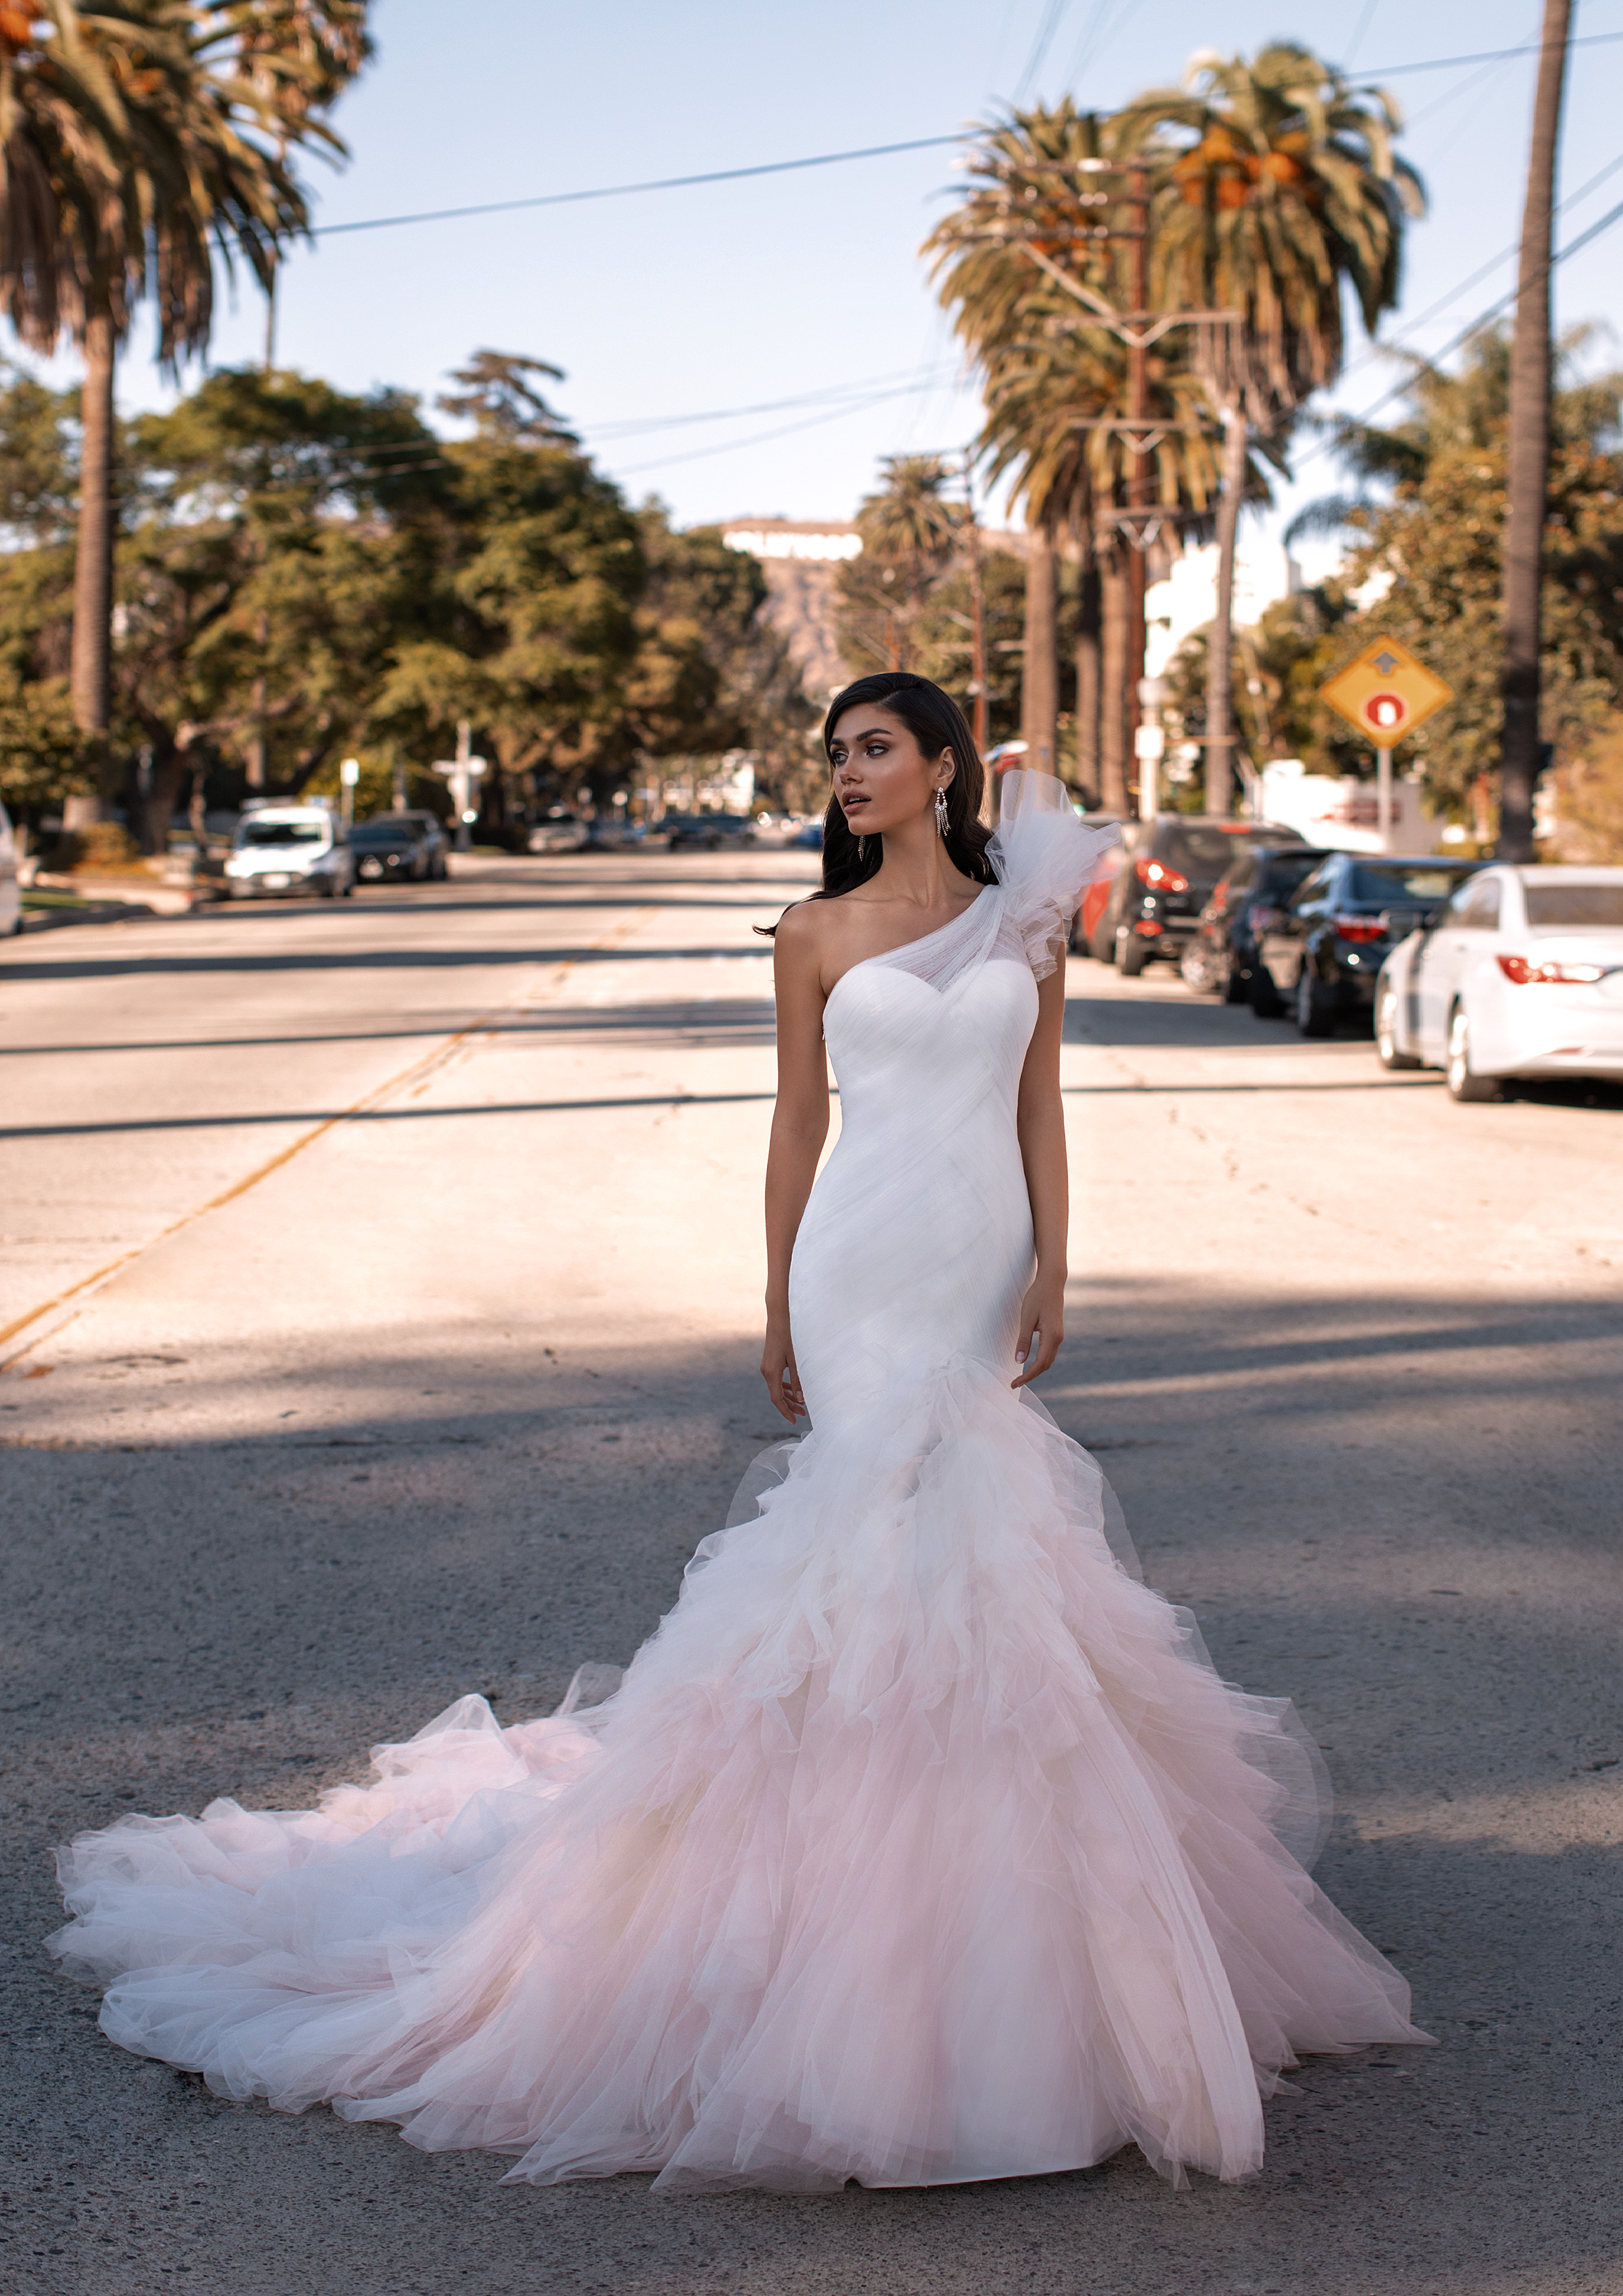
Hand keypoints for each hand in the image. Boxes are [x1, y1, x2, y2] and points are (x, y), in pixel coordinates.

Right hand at [760, 1314, 806, 1423]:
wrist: (779, 1319)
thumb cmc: (790, 1337)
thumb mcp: (797, 1360)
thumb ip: (798, 1380)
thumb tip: (801, 1399)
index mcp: (771, 1373)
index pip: (776, 1399)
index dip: (785, 1411)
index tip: (794, 1420)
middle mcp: (766, 1372)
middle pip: (776, 1395)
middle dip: (789, 1406)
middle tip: (802, 1414)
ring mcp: (766, 1367)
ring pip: (776, 1388)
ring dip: (788, 1397)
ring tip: (801, 1405)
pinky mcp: (769, 1363)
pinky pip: (776, 1380)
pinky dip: (784, 1387)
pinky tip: (793, 1391)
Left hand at [1012, 1272, 1064, 1389]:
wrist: (1052, 1282)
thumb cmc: (1037, 1297)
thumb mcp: (1026, 1319)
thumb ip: (1024, 1340)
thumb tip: (1019, 1361)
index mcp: (1052, 1336)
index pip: (1040, 1364)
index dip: (1027, 1376)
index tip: (1015, 1383)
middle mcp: (1058, 1338)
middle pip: (1046, 1365)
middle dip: (1031, 1376)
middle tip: (1015, 1383)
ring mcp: (1059, 1336)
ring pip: (1048, 1360)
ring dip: (1036, 1370)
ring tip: (1021, 1376)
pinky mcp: (1056, 1332)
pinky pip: (1049, 1352)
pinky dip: (1040, 1361)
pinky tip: (1030, 1363)